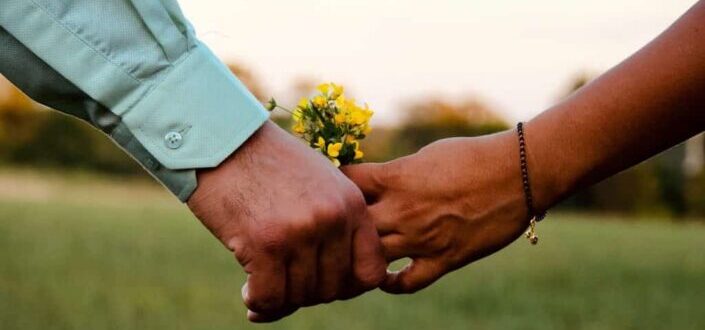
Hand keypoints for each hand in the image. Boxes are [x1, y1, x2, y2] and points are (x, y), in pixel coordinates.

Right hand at [187, 121, 385, 321]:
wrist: (222, 141)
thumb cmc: (267, 164)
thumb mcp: (318, 183)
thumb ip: (335, 224)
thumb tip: (338, 282)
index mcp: (352, 203)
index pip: (371, 271)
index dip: (349, 287)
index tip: (324, 285)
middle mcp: (332, 218)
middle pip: (334, 288)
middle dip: (308, 294)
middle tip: (285, 286)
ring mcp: (301, 231)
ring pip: (300, 295)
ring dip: (279, 299)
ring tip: (261, 287)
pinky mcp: (265, 242)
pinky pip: (269, 297)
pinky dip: (258, 302)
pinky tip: (247, 292)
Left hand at [343, 133, 529, 293]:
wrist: (518, 174)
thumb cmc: (473, 155)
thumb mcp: (426, 154)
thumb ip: (397, 172)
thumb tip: (378, 181)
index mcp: (396, 178)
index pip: (346, 181)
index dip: (336, 183)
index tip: (335, 186)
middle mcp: (402, 210)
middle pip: (350, 224)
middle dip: (339, 224)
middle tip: (336, 227)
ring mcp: (421, 238)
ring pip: (371, 257)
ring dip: (360, 257)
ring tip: (354, 256)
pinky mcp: (443, 260)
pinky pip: (407, 283)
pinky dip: (391, 284)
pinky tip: (385, 279)